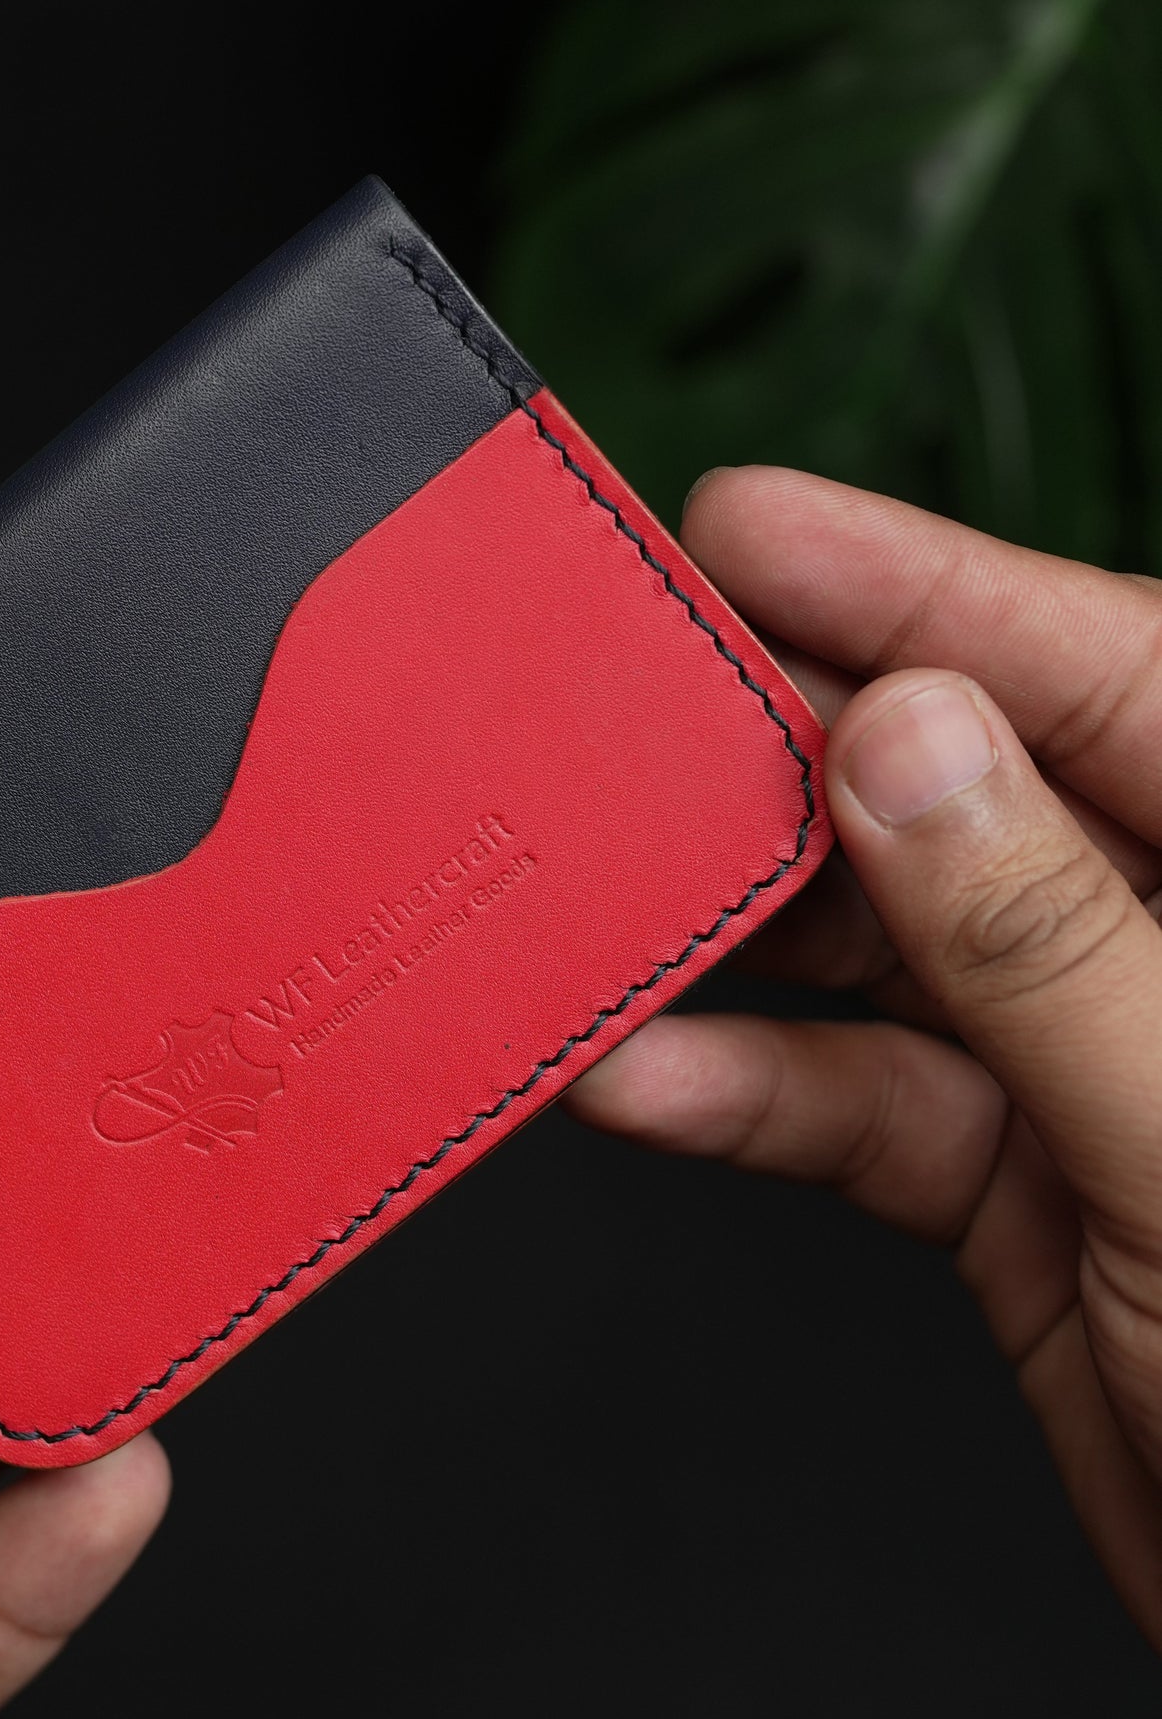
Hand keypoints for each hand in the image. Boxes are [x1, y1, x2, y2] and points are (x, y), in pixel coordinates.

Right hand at [568, 467, 1161, 1644]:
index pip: (1106, 676)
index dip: (919, 586)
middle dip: (794, 752)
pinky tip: (648, 1078)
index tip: (753, 531)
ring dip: (739, 948)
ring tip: (611, 905)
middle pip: (965, 795)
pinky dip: (744, 1095)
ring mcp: (1095, 1068)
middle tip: (637, 703)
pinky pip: (857, 1104)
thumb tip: (910, 744)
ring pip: (885, 953)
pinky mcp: (1016, 1188)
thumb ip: (1055, 940)